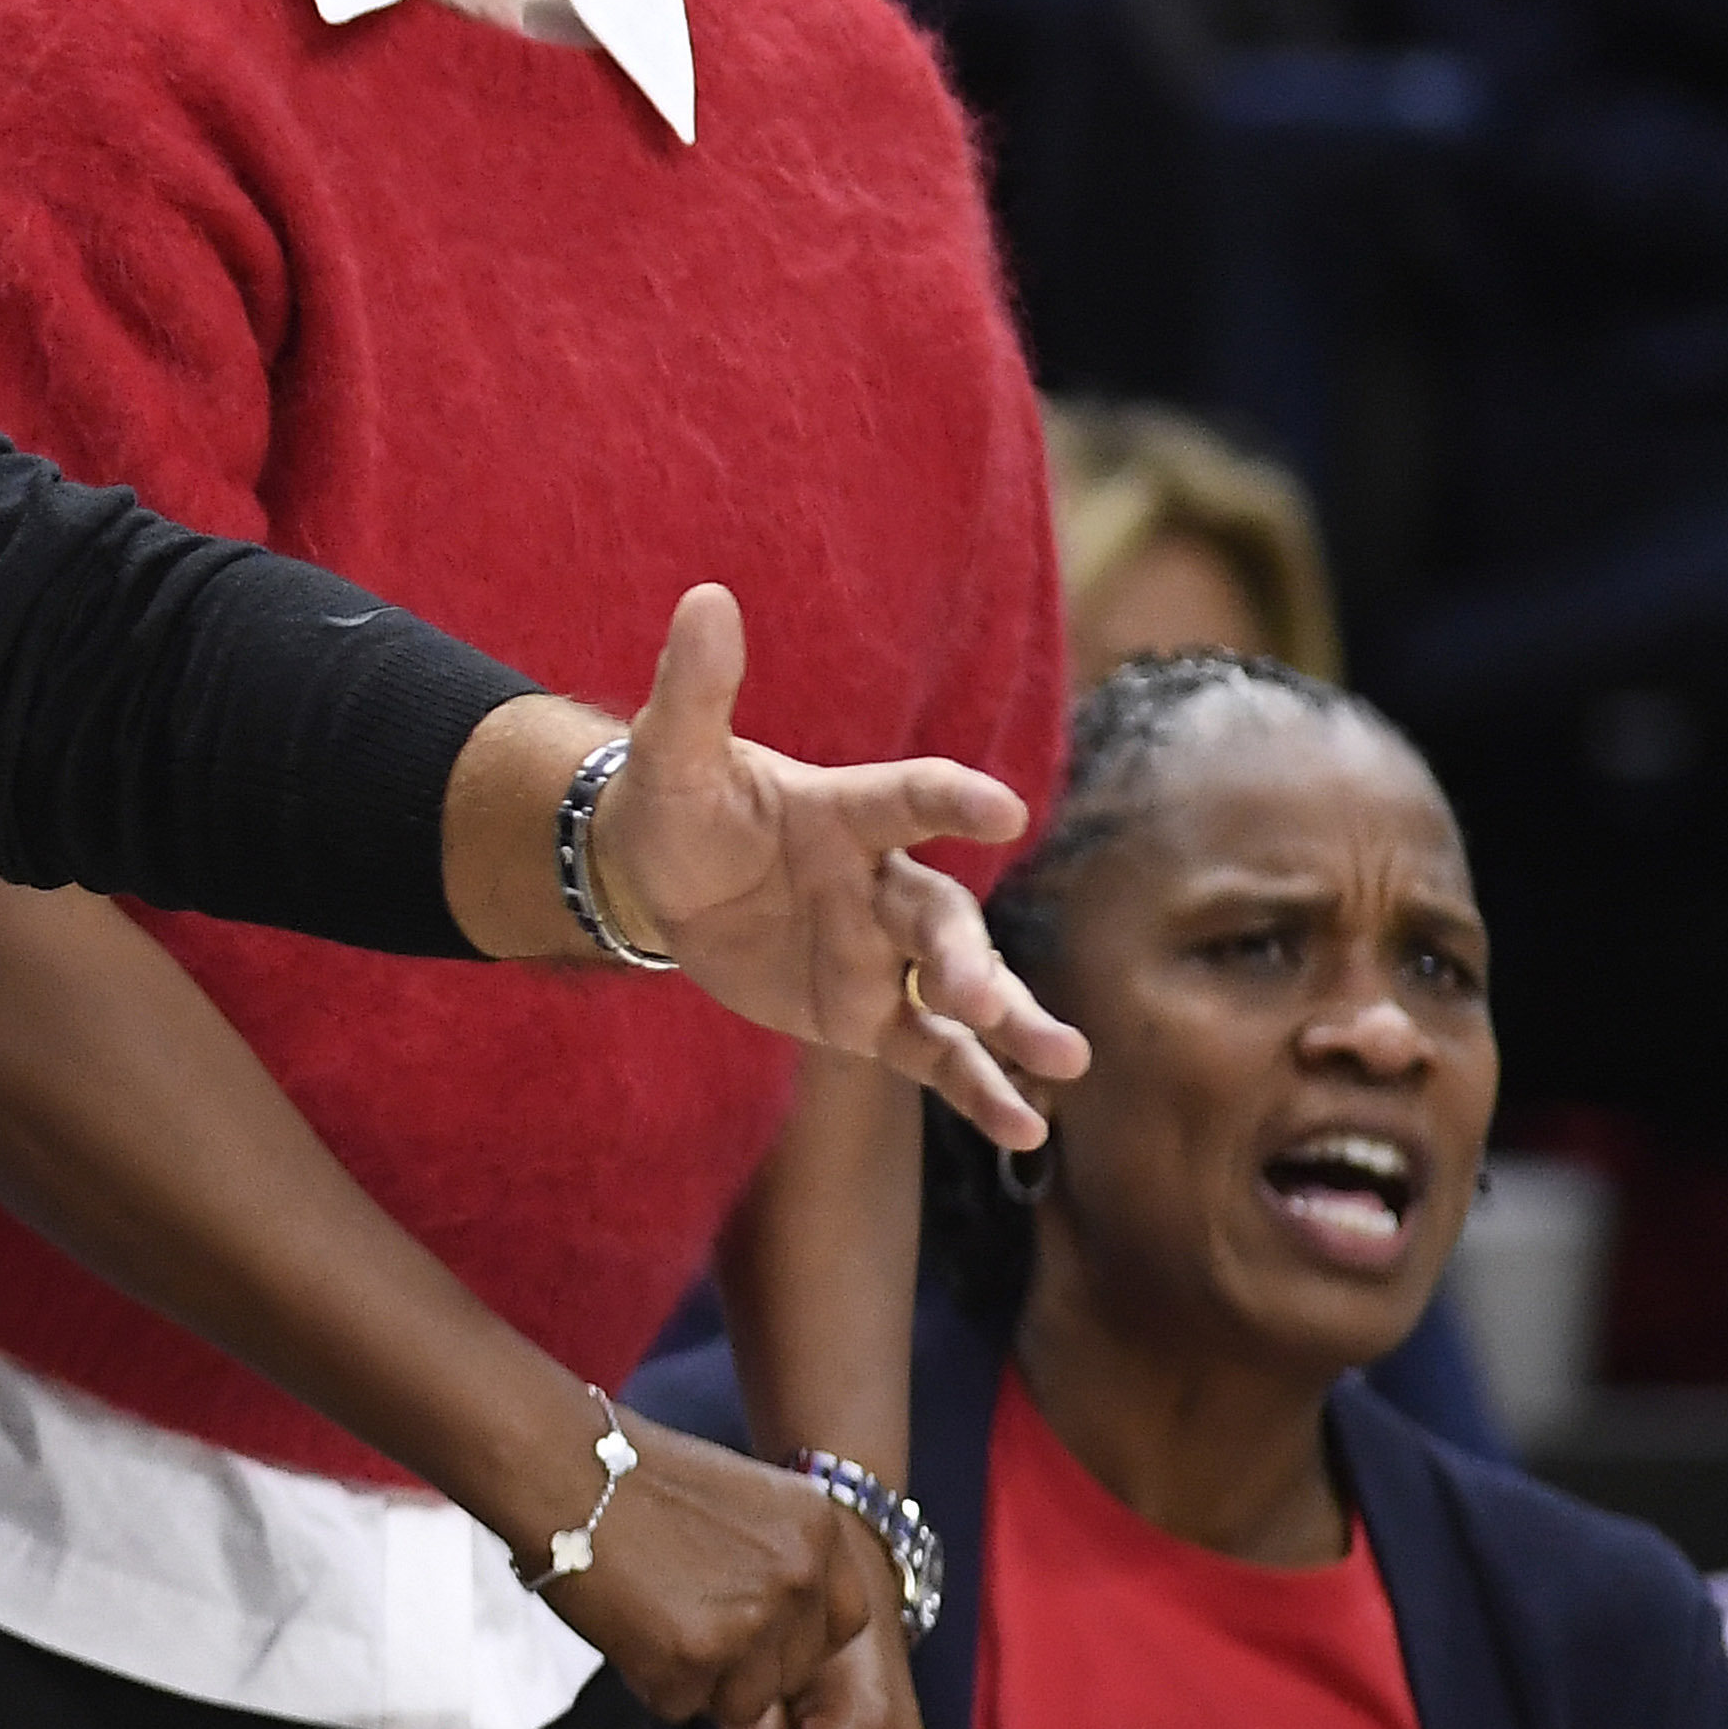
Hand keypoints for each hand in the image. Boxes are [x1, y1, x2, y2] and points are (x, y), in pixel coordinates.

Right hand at [528, 1415, 875, 1728]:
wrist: (559, 1465)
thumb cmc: (631, 1475)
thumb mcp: (744, 1498)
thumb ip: (780, 1559)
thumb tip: (786, 1629)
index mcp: (819, 1531)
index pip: (842, 1625)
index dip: (794, 1637)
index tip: (751, 1627)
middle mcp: (798, 1579)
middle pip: (793, 1673)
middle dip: (743, 1664)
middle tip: (680, 1614)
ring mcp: (750, 1623)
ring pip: (741, 1702)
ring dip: (697, 1678)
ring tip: (649, 1617)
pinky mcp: (692, 1660)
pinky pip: (679, 1706)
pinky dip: (646, 1680)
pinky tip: (622, 1625)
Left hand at [591, 584, 1084, 1147]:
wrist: (665, 878)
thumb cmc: (679, 803)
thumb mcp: (673, 752)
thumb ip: (697, 687)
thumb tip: (704, 597)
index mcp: (848, 811)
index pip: (911, 798)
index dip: (953, 800)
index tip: (1001, 811)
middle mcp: (882, 882)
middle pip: (940, 916)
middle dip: (963, 954)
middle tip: (975, 995)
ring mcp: (881, 953)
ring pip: (957, 989)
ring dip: (1008, 1022)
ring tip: (1062, 1062)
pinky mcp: (867, 1014)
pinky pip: (931, 1056)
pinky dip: (977, 1090)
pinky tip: (1024, 1131)